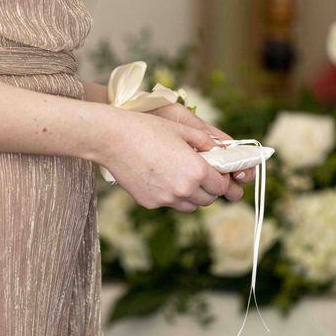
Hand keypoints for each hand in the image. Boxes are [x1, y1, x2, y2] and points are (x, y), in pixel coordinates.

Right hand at [96, 109, 245, 211]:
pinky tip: (162, 178)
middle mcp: (184, 189)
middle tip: (202, 174)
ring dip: (193, 195)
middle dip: (209, 188)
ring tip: (183, 177)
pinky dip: (171, 195)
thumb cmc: (147, 129)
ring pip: (190, 206)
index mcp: (196, 171)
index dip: (222, 179)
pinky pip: (169, 203)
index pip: (221, 186)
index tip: (218, 173)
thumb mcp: (182, 130)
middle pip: (208, 199)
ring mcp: (166, 199)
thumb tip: (219, 150)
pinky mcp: (150, 203)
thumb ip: (205, 142)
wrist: (113, 139)